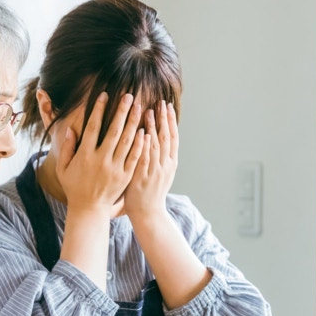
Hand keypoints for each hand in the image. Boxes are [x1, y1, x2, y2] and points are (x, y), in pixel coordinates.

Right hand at [54, 92, 147, 218]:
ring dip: (134, 123)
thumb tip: (70, 129)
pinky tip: (145, 131)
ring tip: (140, 108)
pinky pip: (134, 157)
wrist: (89, 209)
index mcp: (85, 155)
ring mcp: (115, 168)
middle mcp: (101, 160)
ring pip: (127, 141)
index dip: (99, 110)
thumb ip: (67, 148)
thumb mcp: (63, 168)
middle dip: (122, 111)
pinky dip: (140, 144)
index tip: (105, 95)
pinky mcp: (125, 176)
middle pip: (113, 131)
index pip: (93, 127)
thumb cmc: (74, 186)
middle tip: (129, 96)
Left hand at [124, 100, 177, 223]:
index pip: (172, 137)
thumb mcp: (162, 174)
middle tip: (161, 102)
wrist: (148, 213)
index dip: (171, 121)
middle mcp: (165, 165)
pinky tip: (143, 133)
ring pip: (156, 145)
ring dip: (153, 128)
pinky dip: (145, 145)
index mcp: (171, 163)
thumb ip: (160, 156)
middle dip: (164, 119)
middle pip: (166, 137)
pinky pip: (144, 158)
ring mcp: (155, 171)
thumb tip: (157, 138)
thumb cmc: (151, 193)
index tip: (168, 106)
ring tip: (150, 111)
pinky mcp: (143, 177)